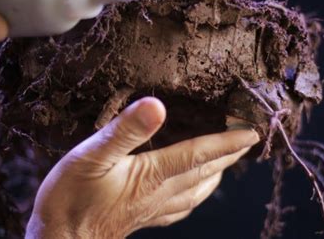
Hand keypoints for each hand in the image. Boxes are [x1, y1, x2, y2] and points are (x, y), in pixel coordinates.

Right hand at [26, 97, 258, 237]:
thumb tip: (158, 106)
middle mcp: (160, 192)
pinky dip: (195, 196)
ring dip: (217, 174)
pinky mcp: (142, 216)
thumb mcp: (93, 155)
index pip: (200, 153)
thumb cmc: (71, 199)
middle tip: (248, 140)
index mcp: (153, 175)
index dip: (228, 141)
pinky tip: (193, 194)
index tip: (252, 131)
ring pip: (197, 191)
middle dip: (230, 154)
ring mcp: (152, 208)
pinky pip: (180, 206)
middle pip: (204, 171)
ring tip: (229, 163)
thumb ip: (126, 130)